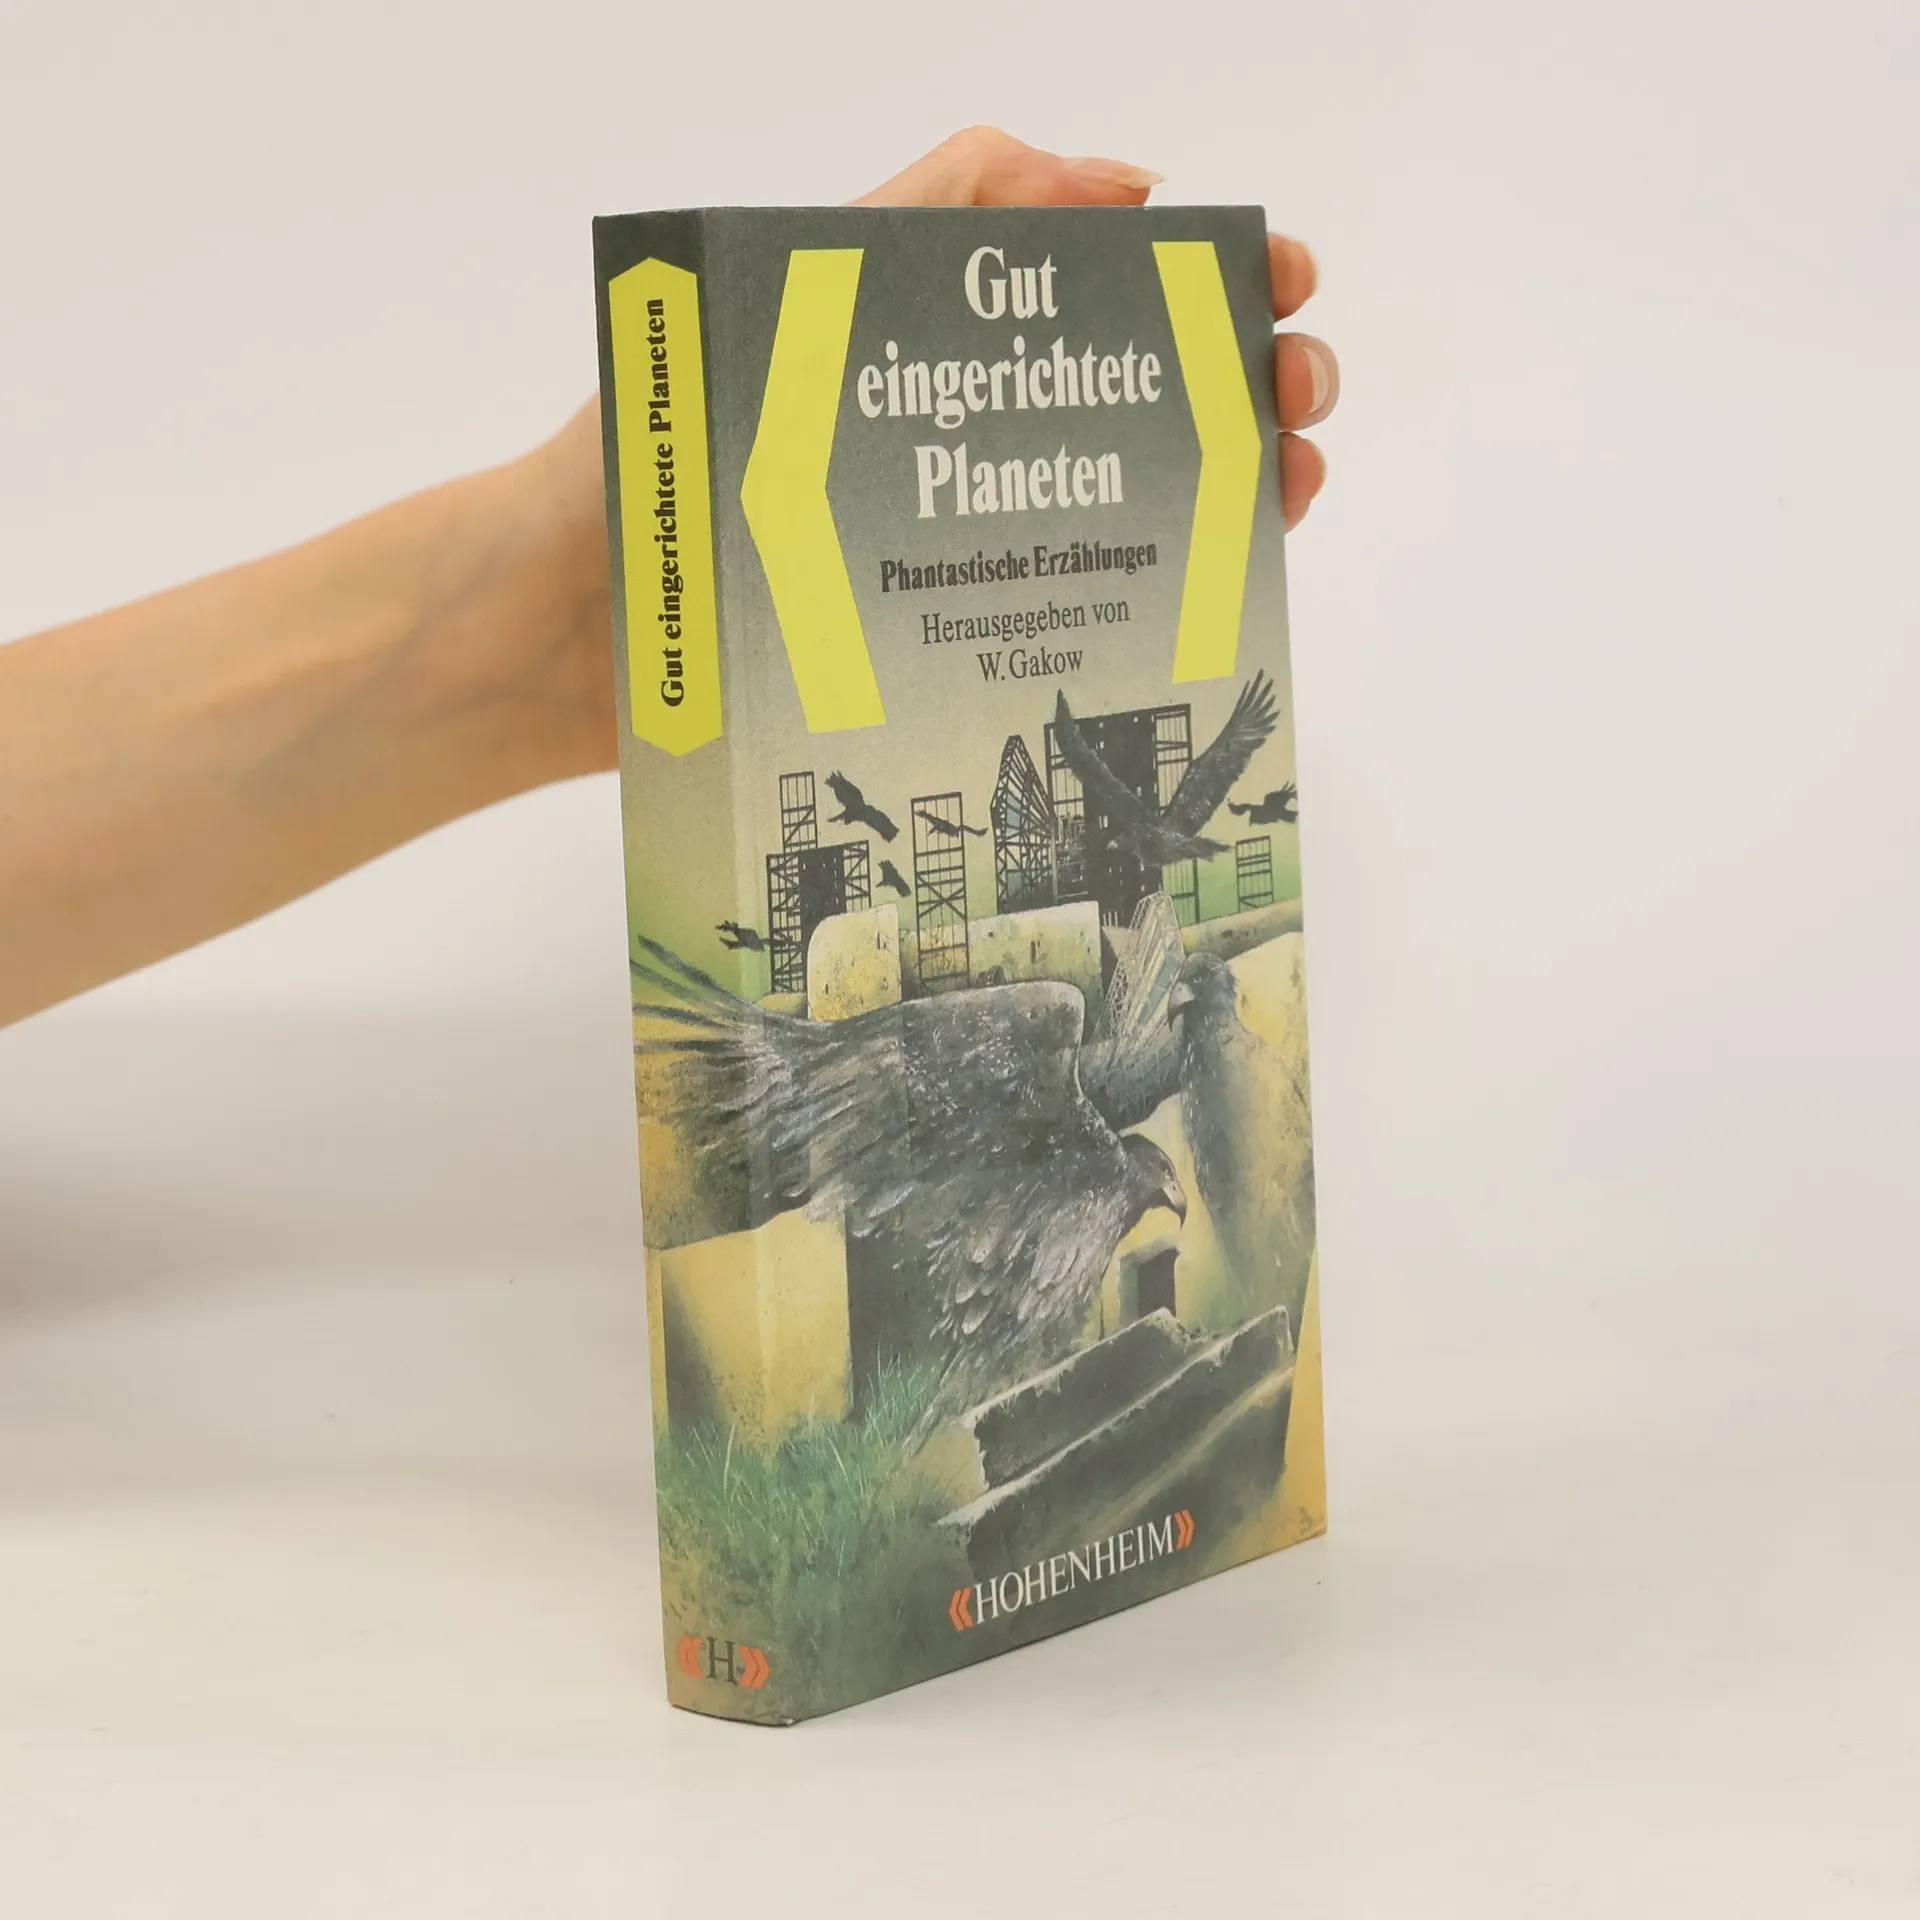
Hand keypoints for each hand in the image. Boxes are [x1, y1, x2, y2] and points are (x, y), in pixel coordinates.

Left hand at [514, 126, 1338, 779]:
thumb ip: (901, 235)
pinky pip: (1051, 598)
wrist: (544, 643)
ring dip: (1213, 472)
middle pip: (1104, 374)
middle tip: (1297, 381)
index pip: (1051, 254)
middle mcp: (924, 425)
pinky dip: (1145, 580)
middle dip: (1224, 362)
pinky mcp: (919, 633)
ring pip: (1102, 486)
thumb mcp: (756, 318)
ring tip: (1287, 479)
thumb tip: (1089, 182)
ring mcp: (928, 532)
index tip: (1256, 264)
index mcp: (890, 328)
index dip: (1164, 247)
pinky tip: (1211, 580)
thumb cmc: (623, 469)